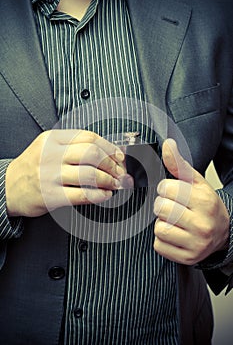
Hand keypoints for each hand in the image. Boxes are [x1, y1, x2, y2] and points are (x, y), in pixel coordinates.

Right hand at [6, 129, 127, 217]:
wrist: (8, 187)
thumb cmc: (34, 167)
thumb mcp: (48, 148)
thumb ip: (74, 146)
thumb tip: (109, 152)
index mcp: (52, 139)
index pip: (88, 137)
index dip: (109, 147)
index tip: (119, 156)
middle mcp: (51, 155)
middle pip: (91, 153)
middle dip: (111, 164)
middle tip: (119, 172)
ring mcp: (50, 175)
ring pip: (89, 174)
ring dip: (108, 180)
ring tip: (114, 184)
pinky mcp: (51, 195)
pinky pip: (82, 194)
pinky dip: (99, 195)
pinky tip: (105, 195)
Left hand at [153, 138, 229, 264]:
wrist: (221, 232)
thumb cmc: (204, 205)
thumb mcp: (195, 182)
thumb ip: (179, 164)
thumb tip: (167, 143)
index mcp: (204, 201)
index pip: (166, 188)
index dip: (166, 189)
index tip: (174, 193)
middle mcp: (202, 224)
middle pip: (160, 208)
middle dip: (162, 205)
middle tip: (174, 208)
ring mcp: (196, 244)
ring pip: (159, 228)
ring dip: (162, 223)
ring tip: (175, 222)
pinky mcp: (187, 258)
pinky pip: (159, 245)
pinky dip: (162, 240)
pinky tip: (175, 235)